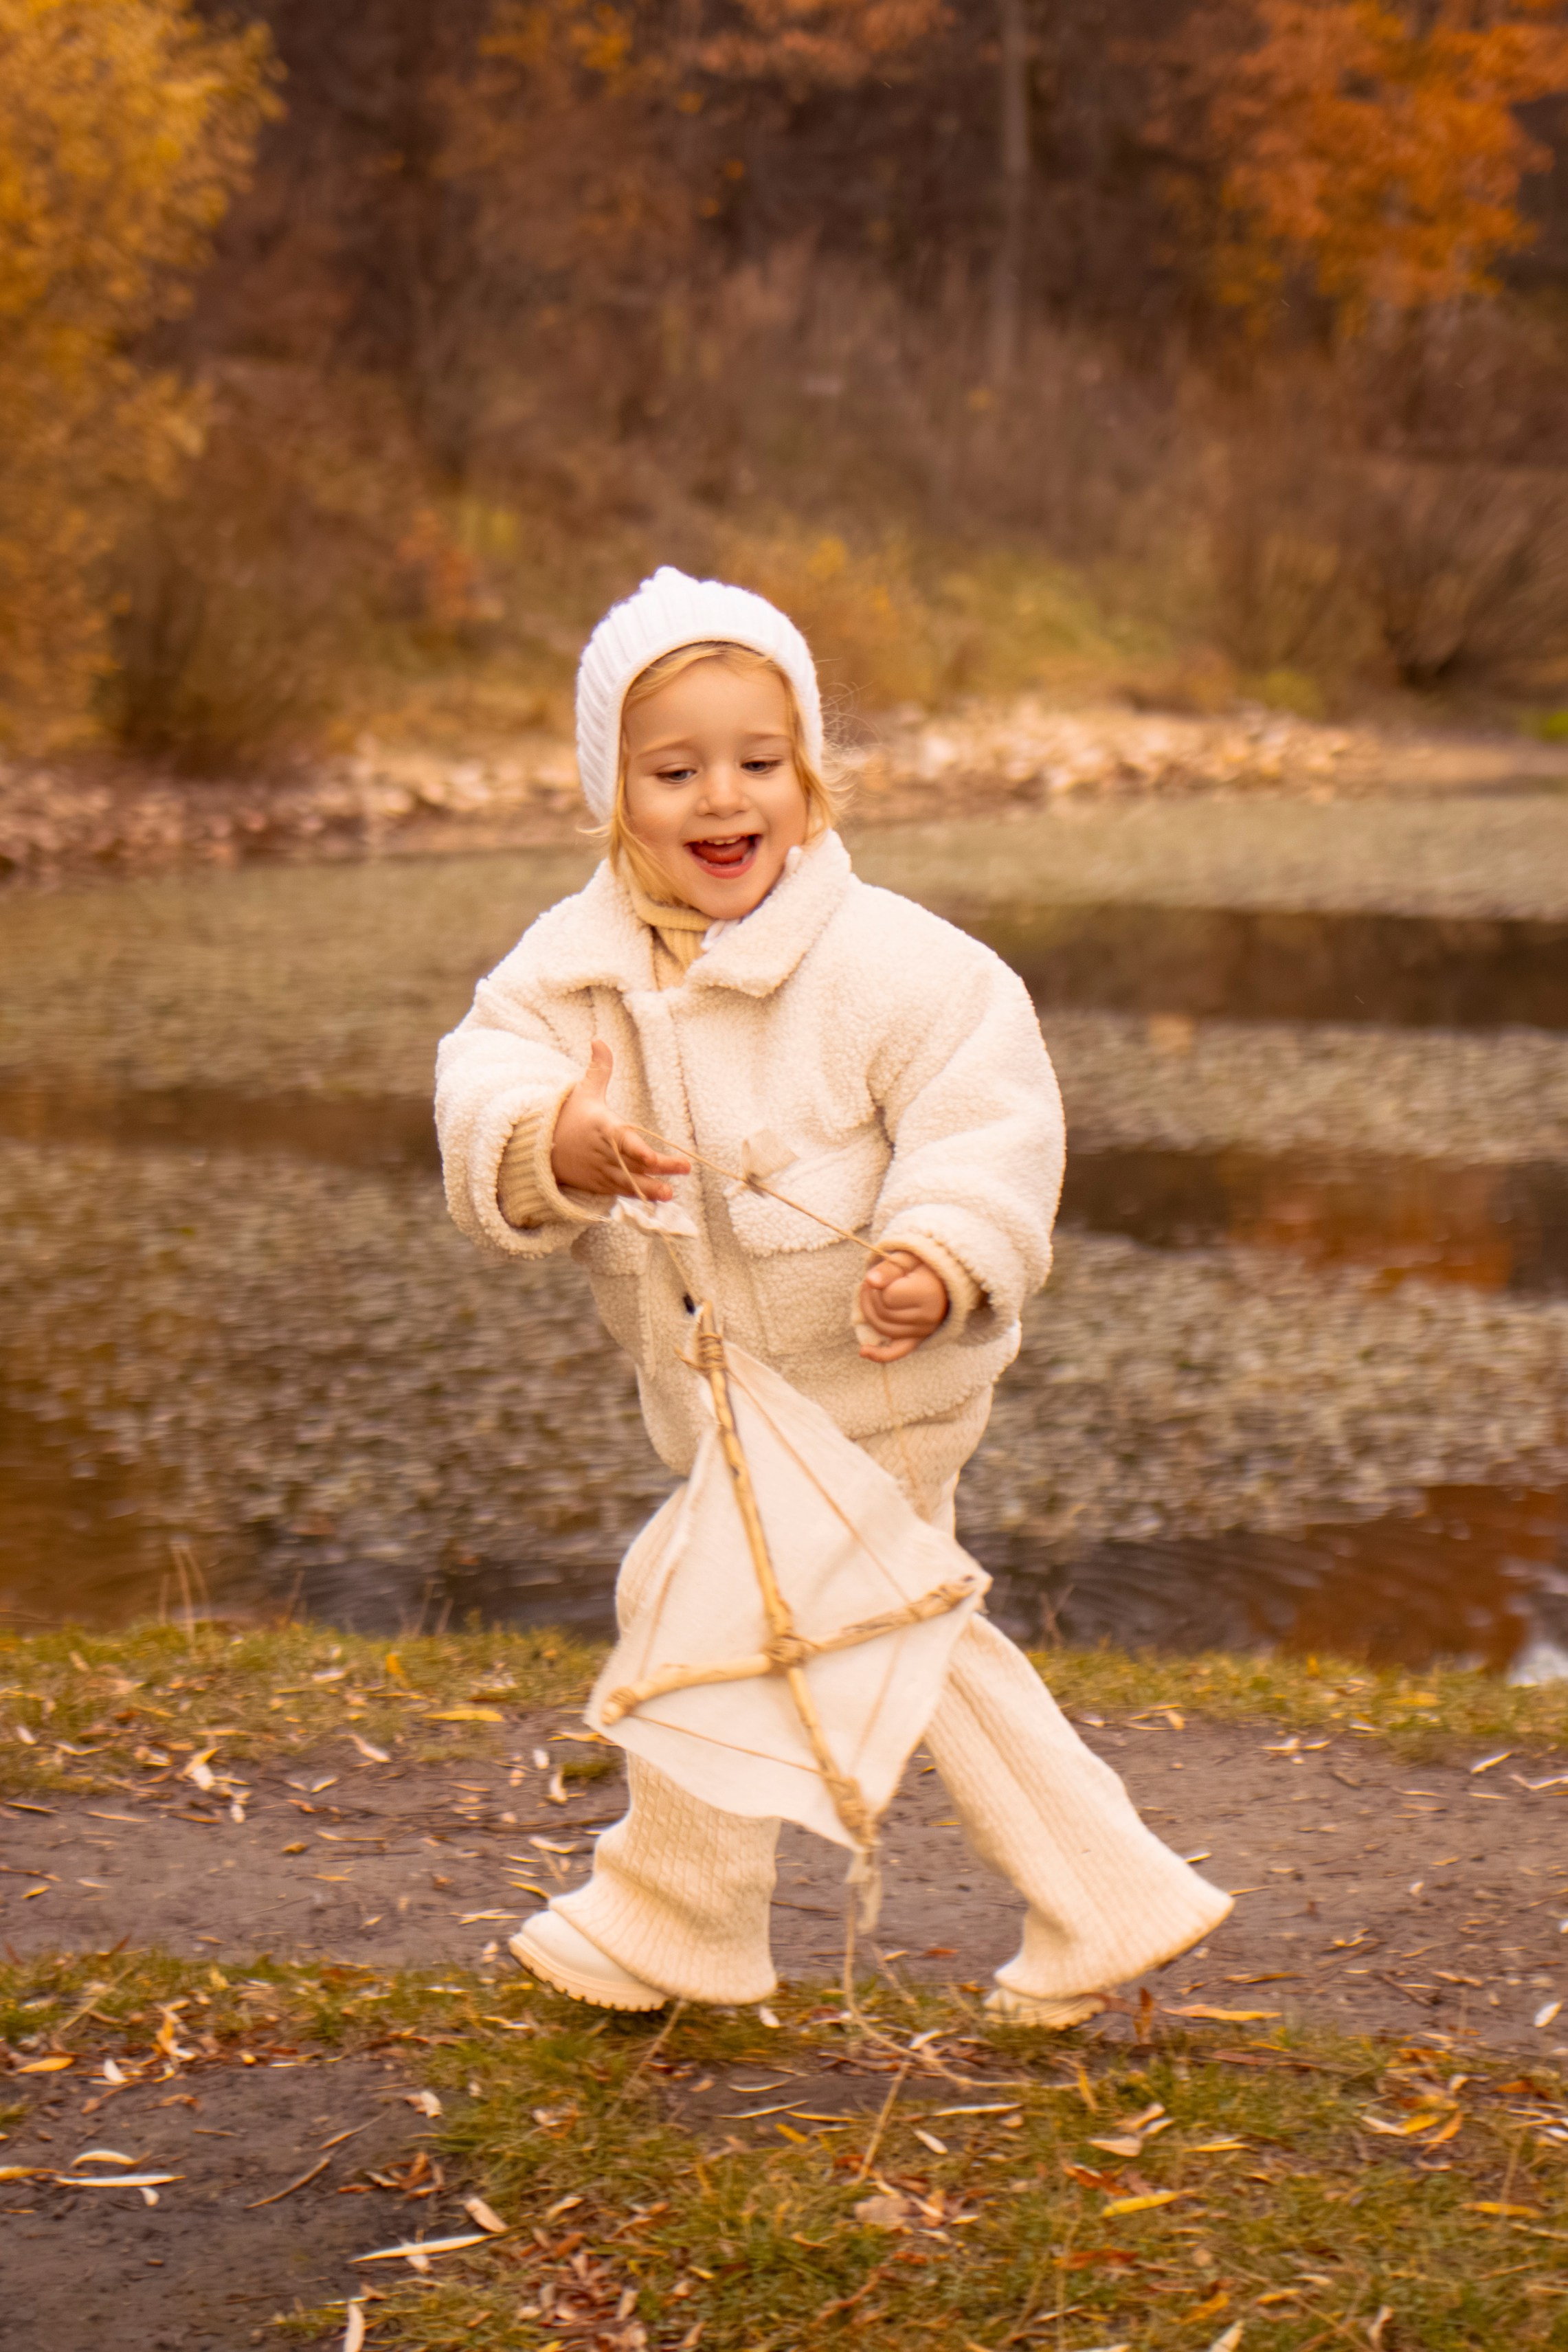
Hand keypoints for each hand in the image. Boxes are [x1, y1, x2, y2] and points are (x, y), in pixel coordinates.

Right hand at [551, 1040, 690, 1198]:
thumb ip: (599, 1069)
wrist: (540, 1146)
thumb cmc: (569, 1115)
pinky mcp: (598, 1184)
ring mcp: (600, 1170)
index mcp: (602, 1127)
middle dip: (658, 1168)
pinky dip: (637, 1195)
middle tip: (683, 1168)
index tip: (653, 1157)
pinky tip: (659, 1198)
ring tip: (671, 1193)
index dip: (637, 1150)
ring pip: (628, 1182)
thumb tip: (599, 1040)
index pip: (622, 1139)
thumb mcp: (584, 1091)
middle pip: (633, 1162)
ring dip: (650, 1188)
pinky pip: (620, 1191)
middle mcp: (602, 1151)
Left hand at [856, 1250, 947, 1361]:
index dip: (877, 1285)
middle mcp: (928, 1318)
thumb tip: (870, 1281)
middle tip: (870, 1282)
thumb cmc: (925, 1265)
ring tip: (870, 1296)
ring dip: (869, 1313)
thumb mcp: (909, 1258)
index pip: (887, 1298)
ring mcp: (924, 1332)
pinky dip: (879, 1354)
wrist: (945, 1279)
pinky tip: (862, 1351)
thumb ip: (889, 1268)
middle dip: (869, 1298)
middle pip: (883, 1315)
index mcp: (928, 1295)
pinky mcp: (919, 1339)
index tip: (878, 1275)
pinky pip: (898, 1352)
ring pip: (883, 1330)